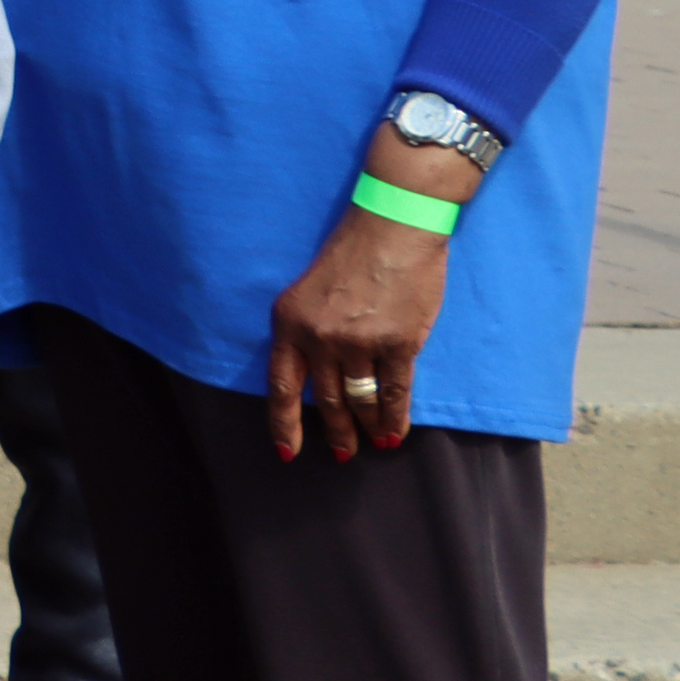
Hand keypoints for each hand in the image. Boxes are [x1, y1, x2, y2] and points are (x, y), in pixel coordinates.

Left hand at [267, 143, 455, 458]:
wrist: (392, 227)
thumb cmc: (350, 254)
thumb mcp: (308, 291)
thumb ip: (306, 330)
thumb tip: (317, 376)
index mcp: (289, 324)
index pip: (281, 387)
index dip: (285, 424)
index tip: (288, 451)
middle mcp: (319, 338)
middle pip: (325, 400)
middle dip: (335, 431)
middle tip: (341, 452)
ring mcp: (359, 343)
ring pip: (360, 401)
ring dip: (366, 427)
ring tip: (371, 443)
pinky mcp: (398, 344)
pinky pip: (395, 393)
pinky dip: (395, 418)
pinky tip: (394, 434)